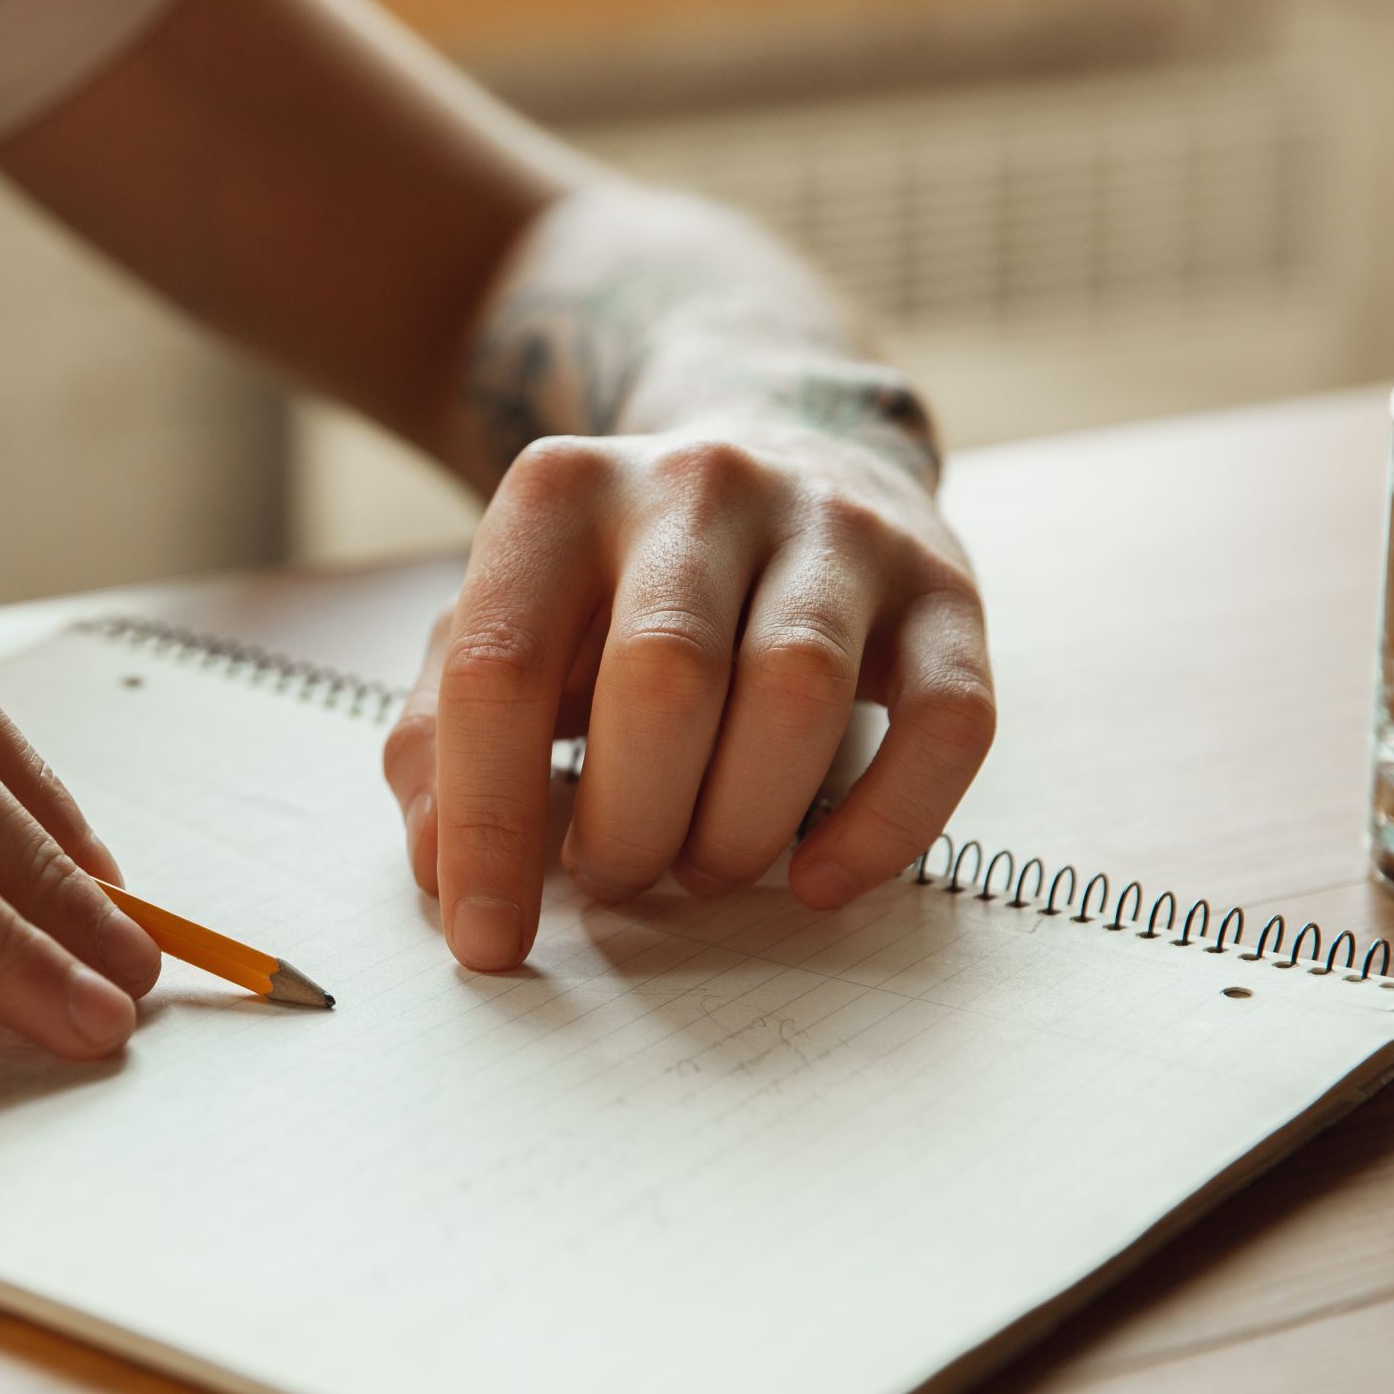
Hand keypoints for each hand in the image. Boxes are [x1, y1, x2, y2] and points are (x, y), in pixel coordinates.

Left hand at [381, 427, 994, 969]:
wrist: (788, 453)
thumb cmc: (621, 589)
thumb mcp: (508, 628)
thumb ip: (445, 739)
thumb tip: (445, 874)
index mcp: (562, 495)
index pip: (503, 669)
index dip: (488, 824)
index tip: (487, 940)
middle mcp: (699, 485)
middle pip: (664, 678)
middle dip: (630, 822)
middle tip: (617, 877)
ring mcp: (835, 527)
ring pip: (799, 693)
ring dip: (739, 827)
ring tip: (702, 869)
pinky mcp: (944, 587)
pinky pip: (947, 721)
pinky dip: (884, 827)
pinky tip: (817, 879)